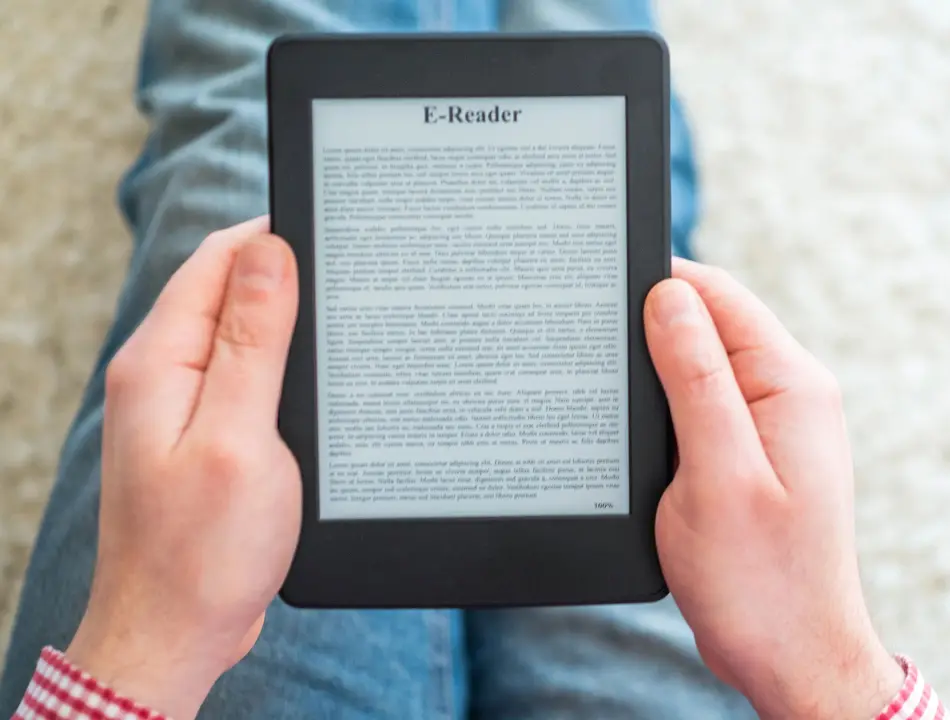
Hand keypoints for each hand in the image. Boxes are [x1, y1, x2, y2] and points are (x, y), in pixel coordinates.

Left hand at [65, 217, 300, 719]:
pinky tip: (318, 385)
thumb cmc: (204, 551)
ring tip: (344, 328)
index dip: (276, 234)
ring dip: (288, 324)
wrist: (176, 633)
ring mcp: (179, 406)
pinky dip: (281, 368)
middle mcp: (161, 374)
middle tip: (356, 281)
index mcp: (160, 361)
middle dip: (289, 275)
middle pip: (228, 289)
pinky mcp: (202, 436)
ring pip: (240, 333)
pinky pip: (243, 377)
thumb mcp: (239, 436)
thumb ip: (251, 340)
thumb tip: (267, 251)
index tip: (336, 230)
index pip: (217, 258)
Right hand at [645, 258, 904, 719]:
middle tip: (590, 348)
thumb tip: (669, 296)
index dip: (659, 283)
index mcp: (791, 385)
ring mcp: (774, 427)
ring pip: (701, 368)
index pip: (720, 295)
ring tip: (607, 393)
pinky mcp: (753, 458)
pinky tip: (636, 437)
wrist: (791, 657)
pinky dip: (667, 413)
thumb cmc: (761, 581)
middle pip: (710, 327)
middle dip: (652, 330)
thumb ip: (695, 378)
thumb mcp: (718, 472)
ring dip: (657, 375)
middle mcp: (790, 396)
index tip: (601, 289)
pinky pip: (704, 410)